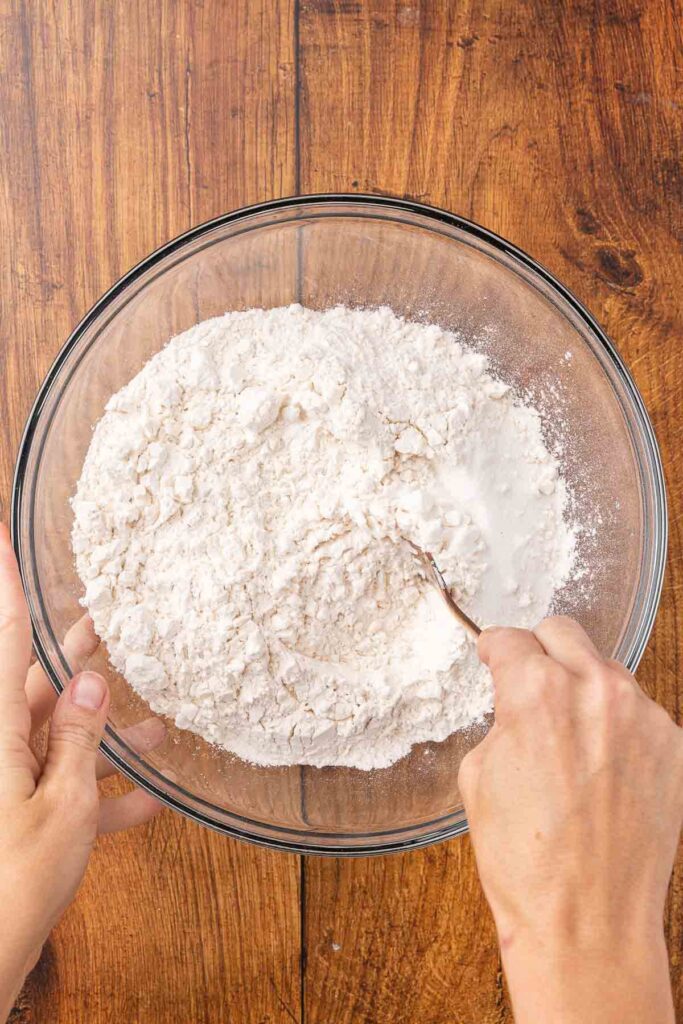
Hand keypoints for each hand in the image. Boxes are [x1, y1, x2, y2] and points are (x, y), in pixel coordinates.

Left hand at [0, 525, 163, 1019]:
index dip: (6, 586)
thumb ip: (77, 740)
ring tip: (157, 726)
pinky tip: (149, 799)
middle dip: (73, 656)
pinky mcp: (21, 812)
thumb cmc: (10, 886)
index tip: (1, 539)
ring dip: (105, 734)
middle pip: (36, 684)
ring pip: (58, 736)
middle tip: (102, 619)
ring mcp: (9, 779)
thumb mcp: (61, 807)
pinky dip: (103, 790)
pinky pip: (64, 785)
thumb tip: (88, 681)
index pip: (4, 640)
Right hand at [459, 617, 682, 1023]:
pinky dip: (614, 723)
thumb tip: (514, 701)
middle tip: (528, 682)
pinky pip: (636, 710)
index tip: (495, 655)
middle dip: (539, 651)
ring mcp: (642, 716)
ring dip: (581, 687)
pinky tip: (599, 765)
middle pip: (563, 632)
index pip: (511, 639)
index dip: (494, 649)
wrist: (587, 921)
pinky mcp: (671, 744)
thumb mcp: (480, 775)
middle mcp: (596, 690)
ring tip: (568, 739)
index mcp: (538, 692)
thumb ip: (502, 719)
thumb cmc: (528, 860)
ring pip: (605, 669)